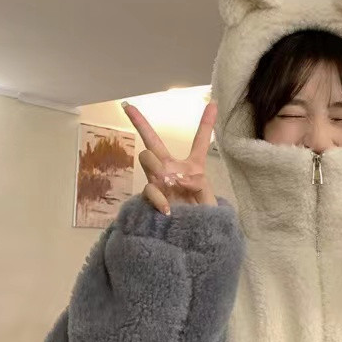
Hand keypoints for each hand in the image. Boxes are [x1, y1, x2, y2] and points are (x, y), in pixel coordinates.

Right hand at [122, 100, 217, 214]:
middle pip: (153, 141)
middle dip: (140, 123)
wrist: (194, 238)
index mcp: (193, 167)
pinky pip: (149, 188)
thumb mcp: (210, 201)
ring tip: (169, 182)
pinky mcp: (151, 196)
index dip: (206, 122)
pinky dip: (158, 197)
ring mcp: (158, 181)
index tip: (213, 103)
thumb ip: (200, 186)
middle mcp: (171, 169)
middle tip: (128, 107)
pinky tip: (167, 208)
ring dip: (156, 165)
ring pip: (146, 158)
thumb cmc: (203, 218)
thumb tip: (181, 179)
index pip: (199, 141)